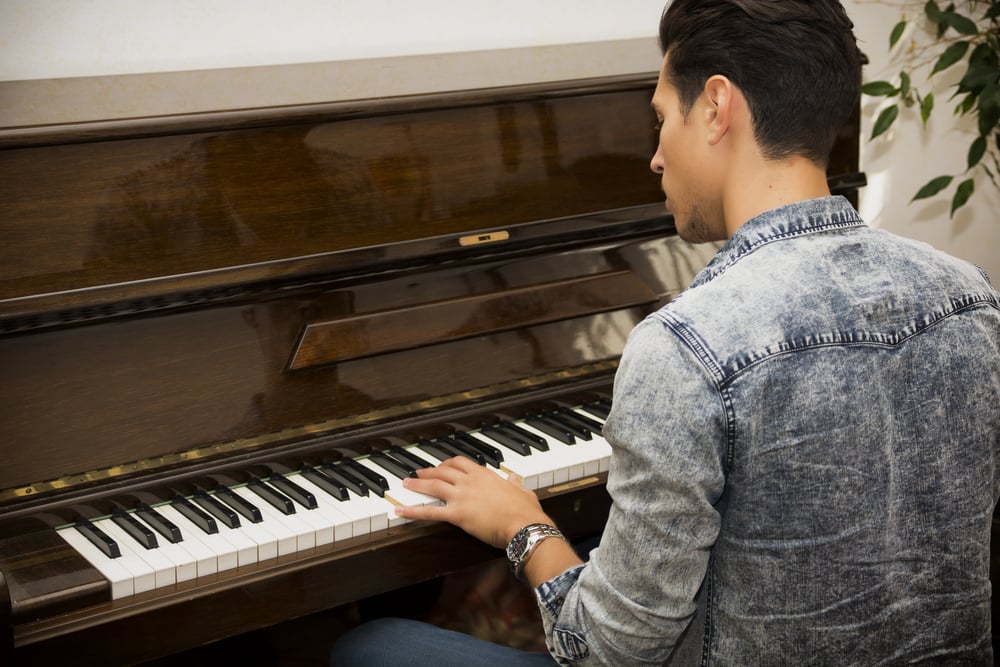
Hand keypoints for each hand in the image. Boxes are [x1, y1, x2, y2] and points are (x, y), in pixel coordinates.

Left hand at [395, 456, 550, 548]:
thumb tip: (514, 478)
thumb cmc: (526, 510)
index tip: (441, 466)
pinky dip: (413, 511)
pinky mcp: (457, 514)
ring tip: (406, 484)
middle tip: (418, 473)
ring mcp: (462, 497)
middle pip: (442, 471)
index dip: (447, 464)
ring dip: (417, 484)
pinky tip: (400, 510)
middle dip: (428, 472)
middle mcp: (470, 482)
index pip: (460, 462)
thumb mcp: (523, 490)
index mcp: (485, 474)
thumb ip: (515, 483)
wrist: (524, 524)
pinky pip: (430, 511)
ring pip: (433, 486)